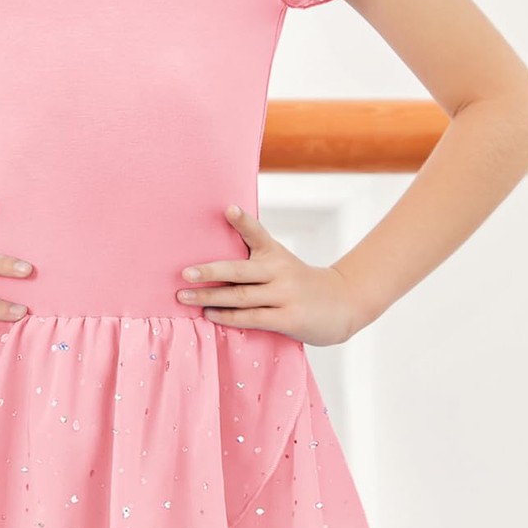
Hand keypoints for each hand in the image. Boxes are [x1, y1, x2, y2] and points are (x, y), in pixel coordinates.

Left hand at [175, 204, 365, 348]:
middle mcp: (280, 270)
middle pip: (239, 270)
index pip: (257, 233)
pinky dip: (228, 317)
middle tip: (184, 273)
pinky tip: (210, 315)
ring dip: (210, 298)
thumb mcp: (282, 262)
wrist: (343, 303)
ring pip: (241, 297)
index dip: (243, 221)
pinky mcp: (289, 318)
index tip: (228, 208)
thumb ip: (254, 259)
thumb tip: (209, 263)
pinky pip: (252, 318)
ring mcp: (285, 295)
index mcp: (275, 252)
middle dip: (209, 272)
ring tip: (184, 297)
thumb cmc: (299, 283)